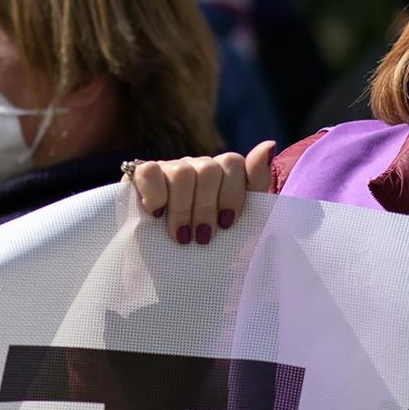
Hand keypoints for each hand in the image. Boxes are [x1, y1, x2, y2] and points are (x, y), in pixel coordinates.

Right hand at [129, 141, 275, 244]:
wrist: (165, 266)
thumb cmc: (210, 246)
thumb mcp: (241, 223)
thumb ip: (255, 184)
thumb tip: (269, 143)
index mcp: (221, 175)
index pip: (232, 162)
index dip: (232, 194)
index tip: (226, 224)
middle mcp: (195, 166)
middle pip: (208, 169)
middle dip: (206, 208)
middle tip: (202, 238)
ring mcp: (168, 168)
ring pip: (182, 173)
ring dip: (182, 210)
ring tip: (181, 236)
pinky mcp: (139, 174)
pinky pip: (149, 171)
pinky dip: (156, 195)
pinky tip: (156, 214)